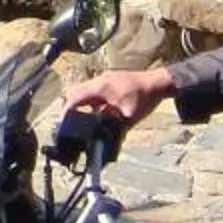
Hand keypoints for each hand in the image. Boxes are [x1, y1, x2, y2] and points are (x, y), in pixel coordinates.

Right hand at [60, 65, 175, 126]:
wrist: (160, 83)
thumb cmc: (145, 97)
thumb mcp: (128, 118)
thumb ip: (112, 129)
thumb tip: (101, 142)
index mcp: (101, 87)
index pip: (75, 98)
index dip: (66, 111)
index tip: (62, 123)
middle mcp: (100, 80)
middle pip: (76, 93)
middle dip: (70, 108)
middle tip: (68, 123)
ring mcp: (105, 79)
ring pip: (84, 91)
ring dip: (81, 104)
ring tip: (81, 120)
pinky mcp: (111, 81)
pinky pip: (94, 91)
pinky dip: (91, 101)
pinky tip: (97, 112)